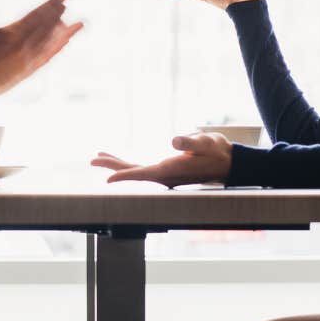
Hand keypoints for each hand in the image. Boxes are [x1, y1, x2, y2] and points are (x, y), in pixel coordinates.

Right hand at [0, 0, 84, 102]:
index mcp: (11, 33)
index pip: (37, 14)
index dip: (51, 4)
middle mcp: (23, 46)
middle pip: (47, 26)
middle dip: (58, 13)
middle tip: (67, 3)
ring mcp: (28, 60)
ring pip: (51, 42)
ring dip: (63, 31)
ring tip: (76, 23)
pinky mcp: (29, 72)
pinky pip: (48, 57)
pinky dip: (58, 48)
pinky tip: (66, 42)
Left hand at [90, 133, 233, 186]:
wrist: (226, 161)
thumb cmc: (217, 151)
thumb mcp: (206, 143)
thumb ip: (190, 142)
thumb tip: (174, 140)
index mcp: (171, 171)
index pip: (143, 175)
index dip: (125, 177)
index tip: (107, 180)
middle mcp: (164, 175)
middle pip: (132, 172)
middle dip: (112, 166)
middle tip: (93, 159)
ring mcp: (164, 173)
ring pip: (135, 170)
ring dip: (117, 164)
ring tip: (99, 157)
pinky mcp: (166, 169)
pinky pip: (141, 168)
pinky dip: (128, 164)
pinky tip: (119, 160)